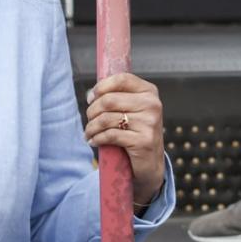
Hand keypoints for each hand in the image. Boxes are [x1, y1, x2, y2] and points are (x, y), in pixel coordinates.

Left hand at [84, 72, 164, 205]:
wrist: (151, 162)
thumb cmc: (136, 132)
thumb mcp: (131, 109)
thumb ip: (116, 96)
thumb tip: (91, 94)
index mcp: (149, 92)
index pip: (122, 78)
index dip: (101, 86)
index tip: (91, 98)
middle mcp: (152, 105)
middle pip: (109, 100)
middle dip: (92, 111)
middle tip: (89, 120)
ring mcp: (150, 123)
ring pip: (106, 119)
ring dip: (91, 127)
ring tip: (89, 132)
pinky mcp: (143, 141)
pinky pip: (110, 135)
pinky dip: (97, 138)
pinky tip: (94, 141)